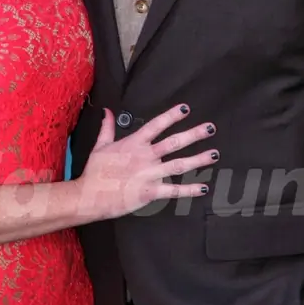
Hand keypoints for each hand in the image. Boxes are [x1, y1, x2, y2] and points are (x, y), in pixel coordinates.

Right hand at [78, 104, 216, 220]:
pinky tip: (203, 187)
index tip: (186, 108)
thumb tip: (108, 111)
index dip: (171, 116)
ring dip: (198, 160)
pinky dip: (189, 190)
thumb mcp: (100, 145)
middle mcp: (144, 156)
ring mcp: (148, 174)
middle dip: (194, 134)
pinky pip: (173, 191)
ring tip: (214, 154)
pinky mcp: (149, 192)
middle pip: (173, 142)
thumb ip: (107, 127)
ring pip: (178, 165)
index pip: (156, 125)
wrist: (89, 196)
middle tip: (211, 128)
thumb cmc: (95, 171)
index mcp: (133, 143)